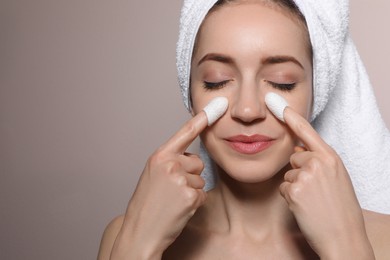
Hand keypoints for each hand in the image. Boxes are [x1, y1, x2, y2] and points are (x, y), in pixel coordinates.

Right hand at [111, 111, 208, 258]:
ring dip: (191, 190)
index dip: (201, 119)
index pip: (184, 134)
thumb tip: (190, 158)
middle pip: (197, 162)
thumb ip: (169, 161)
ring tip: (172, 200)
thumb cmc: (146, 204)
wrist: (141, 231)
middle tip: (171, 190)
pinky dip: (194, 203)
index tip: (216, 106)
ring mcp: (180, 180)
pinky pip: (202, 194)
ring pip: (200, 180)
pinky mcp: (190, 196)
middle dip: (190, 175)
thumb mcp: (153, 175)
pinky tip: (179, 208)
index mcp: (159, 157)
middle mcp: (170, 164)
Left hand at [279, 107, 373, 258]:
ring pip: (287, 174)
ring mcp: (304, 176)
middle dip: (299, 171)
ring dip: (294, 186)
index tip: (277, 104)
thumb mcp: (337, 178)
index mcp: (331, 158)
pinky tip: (304, 207)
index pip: (308, 132)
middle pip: (294, 158)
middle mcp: (317, 163)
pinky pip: (283, 188)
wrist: (343, 236)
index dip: (291, 118)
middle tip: (315, 190)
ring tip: (312, 200)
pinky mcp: (293, 191)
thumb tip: (297, 152)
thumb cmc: (341, 209)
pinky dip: (290, 198)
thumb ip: (319, 161)